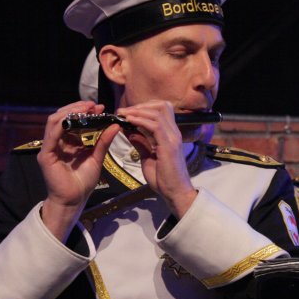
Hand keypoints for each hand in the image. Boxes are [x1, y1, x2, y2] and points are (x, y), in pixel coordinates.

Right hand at [38, 101, 119, 239]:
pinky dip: (62, 125)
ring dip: (70, 112)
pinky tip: (74, 119)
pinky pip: (51, 135)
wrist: (74, 200)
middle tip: (94, 105)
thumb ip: (103, 141)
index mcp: (68, 142)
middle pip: (62, 116)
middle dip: (78, 108)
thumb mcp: (96, 157)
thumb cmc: (83, 182)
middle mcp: (57, 142)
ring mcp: (50, 147)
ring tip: (86, 108)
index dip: (85, 111)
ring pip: (54, 121)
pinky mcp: (46, 155)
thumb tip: (115, 125)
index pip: (72, 120)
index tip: (100, 107)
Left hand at [116, 100, 197, 217]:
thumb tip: (129, 130)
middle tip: (123, 111)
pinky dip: (140, 120)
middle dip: (140, 105)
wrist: (175, 192)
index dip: (144, 107)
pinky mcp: (169, 145)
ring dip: (138, 111)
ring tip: (123, 114)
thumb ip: (140, 143)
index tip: (127, 112)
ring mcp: (173, 138)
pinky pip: (155, 126)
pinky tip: (129, 121)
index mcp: (170, 134)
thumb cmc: (163, 179)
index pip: (161, 110)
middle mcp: (174, 133)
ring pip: (158, 113)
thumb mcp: (147, 157)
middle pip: (161, 106)